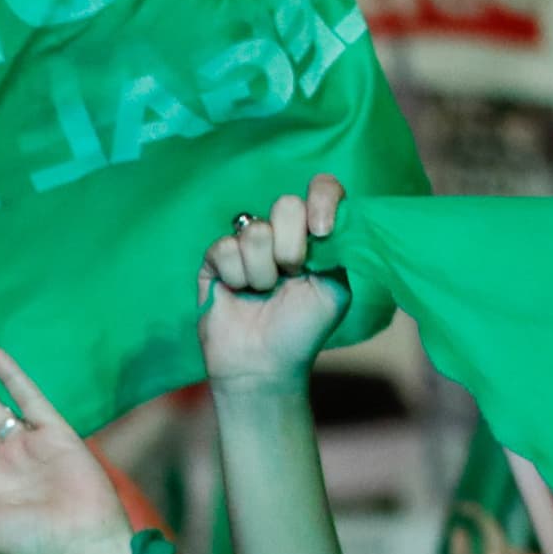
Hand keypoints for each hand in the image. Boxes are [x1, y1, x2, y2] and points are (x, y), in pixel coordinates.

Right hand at [196, 176, 348, 392]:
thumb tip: (321, 219)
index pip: (321, 189)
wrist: (263, 364)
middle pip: (285, 204)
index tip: (322, 232)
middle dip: (291, 245)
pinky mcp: (214, 262)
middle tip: (291, 274)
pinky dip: (236, 275)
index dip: (321, 200)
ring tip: (263, 291)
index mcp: (315, 236)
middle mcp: (282, 235)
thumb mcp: (336, 288)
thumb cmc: (302, 330)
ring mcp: (246, 246)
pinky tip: (239, 292)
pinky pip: (223, 248)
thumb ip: (338, 248)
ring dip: (262, 269)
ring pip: (253, 230)